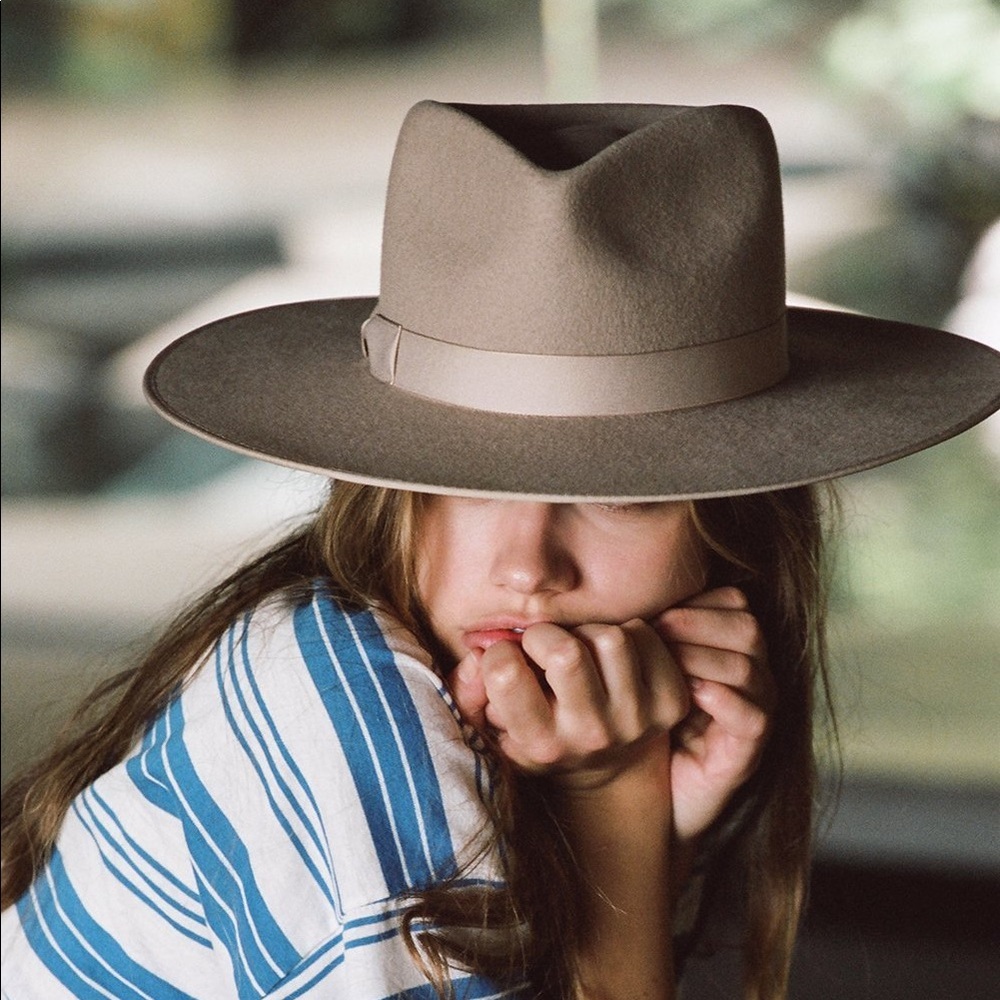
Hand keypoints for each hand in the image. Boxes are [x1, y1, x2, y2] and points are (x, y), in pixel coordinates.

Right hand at [449, 619, 689, 789]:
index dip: (500, 653)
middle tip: (543, 645)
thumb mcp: (490, 725)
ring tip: (580, 649)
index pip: (506, 673)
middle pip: (565, 651)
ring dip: (587, 632)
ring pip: (609, 638)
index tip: (508, 660)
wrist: (609, 767)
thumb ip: (467, 691)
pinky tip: (612, 656)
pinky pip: (645, 636)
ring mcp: (636, 721)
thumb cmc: (540, 731)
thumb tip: (476, 658)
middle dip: (545, 635)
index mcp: (540, 744)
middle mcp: (590, 737)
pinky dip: (626, 632)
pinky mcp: (670, 703)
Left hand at [653, 586, 773, 845]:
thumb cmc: (643, 720)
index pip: (733, 602)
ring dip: (704, 658)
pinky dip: (724, 700)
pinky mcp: (748, 751)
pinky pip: (752, 717)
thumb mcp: (638, 669)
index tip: (654, 613)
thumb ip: (632, 632)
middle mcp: (749, 674)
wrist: (656, 793)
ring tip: (668, 663)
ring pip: (747, 668)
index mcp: (727, 646)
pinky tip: (693, 694)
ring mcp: (754, 711)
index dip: (696, 602)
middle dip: (699, 624)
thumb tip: (596, 596)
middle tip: (658, 631)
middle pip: (746, 628)